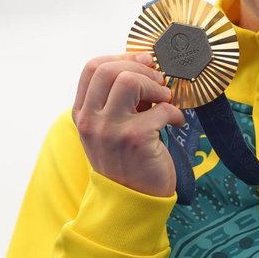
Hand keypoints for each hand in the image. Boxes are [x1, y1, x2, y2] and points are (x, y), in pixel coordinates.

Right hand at [72, 52, 184, 196]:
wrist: (132, 199)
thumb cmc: (127, 158)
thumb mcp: (112, 125)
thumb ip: (120, 97)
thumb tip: (145, 61)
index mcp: (82, 113)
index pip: (92, 68)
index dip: (123, 58)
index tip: (144, 63)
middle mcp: (91, 120)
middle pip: (110, 69)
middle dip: (141, 69)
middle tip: (158, 83)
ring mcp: (110, 130)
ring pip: (129, 81)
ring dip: (155, 86)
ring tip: (164, 99)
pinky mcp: (134, 139)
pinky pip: (160, 108)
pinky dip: (175, 112)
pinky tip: (176, 122)